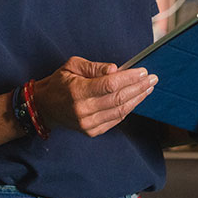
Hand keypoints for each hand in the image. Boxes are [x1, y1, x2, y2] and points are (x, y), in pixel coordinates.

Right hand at [32, 56, 157, 136]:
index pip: (110, 85)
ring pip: (120, 111)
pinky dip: (128, 109)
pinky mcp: (92, 131)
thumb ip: (94, 67)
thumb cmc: (59, 83)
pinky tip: (136, 99)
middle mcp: (83, 110)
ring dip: (137, 99)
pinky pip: (115, 120)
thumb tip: (115, 69)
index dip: (129, 78)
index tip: (142, 71)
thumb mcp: (72, 66)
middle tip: (152, 78)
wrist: (45, 107)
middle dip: (138, 88)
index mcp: (77, 91)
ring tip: (149, 88)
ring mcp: (88, 124)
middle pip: (118, 99)